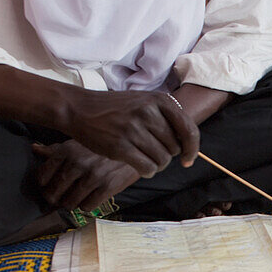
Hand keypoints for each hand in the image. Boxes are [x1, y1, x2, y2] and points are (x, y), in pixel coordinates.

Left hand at [33, 141, 141, 211]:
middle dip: (55, 199)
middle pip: (53, 193)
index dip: (44, 185)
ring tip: (77, 198)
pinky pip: (87, 207)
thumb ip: (55, 149)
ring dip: (71, 204)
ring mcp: (93, 175)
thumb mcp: (79, 142)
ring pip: (69, 203)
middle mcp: (78, 162)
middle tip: (61, 197)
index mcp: (67, 150)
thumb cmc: (104, 146)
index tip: (49, 186)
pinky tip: (91, 197)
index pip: (42, 176)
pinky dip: (87, 205)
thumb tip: (33, 149)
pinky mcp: (108, 186)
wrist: (139, 146)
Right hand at [61, 90, 199, 176]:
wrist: (79, 109)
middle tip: (153, 152)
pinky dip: (147, 171)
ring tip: (145, 159)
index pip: (189, 130)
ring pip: (162, 160)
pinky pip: (147, 167)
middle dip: (167, 155)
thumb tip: (188, 144)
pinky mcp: (120, 146)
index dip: (192, 148)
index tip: (188, 159)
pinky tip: (140, 166)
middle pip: (174, 148)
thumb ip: (166, 117)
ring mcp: (133, 129)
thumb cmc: (115, 108)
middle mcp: (148, 112)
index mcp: (159, 100)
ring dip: (157, 165)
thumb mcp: (144, 101)